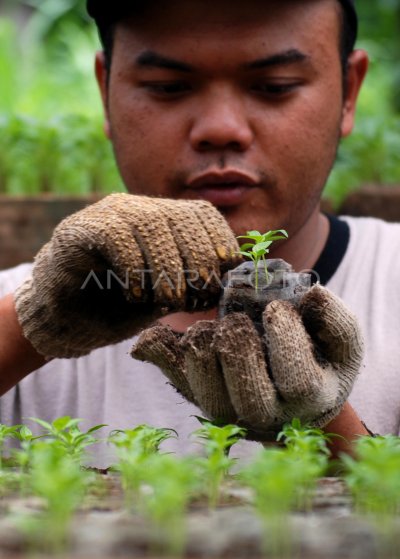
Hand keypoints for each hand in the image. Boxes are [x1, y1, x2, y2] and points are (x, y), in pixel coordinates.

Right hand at [14, 193, 239, 358]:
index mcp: (161, 220)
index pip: (201, 212)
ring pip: (149, 223)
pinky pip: (115, 235)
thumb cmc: (119, 308)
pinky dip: (134, 266)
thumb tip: (230, 281)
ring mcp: (106, 215)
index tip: (228, 268)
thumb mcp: (166, 296)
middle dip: (198, 256)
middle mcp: (136, 209)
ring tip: (170, 300)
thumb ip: (194, 285)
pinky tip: (137, 294)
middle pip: (179, 216)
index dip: (220, 238)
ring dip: (168, 266)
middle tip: (200, 292)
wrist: (64, 321)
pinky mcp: (78, 229)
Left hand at [132, 285, 363, 439]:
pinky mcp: (201, 400)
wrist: (293, 393)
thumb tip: (312, 294)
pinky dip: (160, 358)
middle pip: (249, 398)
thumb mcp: (341, 340)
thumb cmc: (320, 359)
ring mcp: (231, 413)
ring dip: (202, 354)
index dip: (285, 341)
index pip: (298, 381)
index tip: (276, 309)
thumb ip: (335, 319)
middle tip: (236, 320)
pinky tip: (150, 337)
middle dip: (239, 351)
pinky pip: (177, 384)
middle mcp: (268, 416)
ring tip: (209, 327)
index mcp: (309, 400)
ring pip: (209, 397)